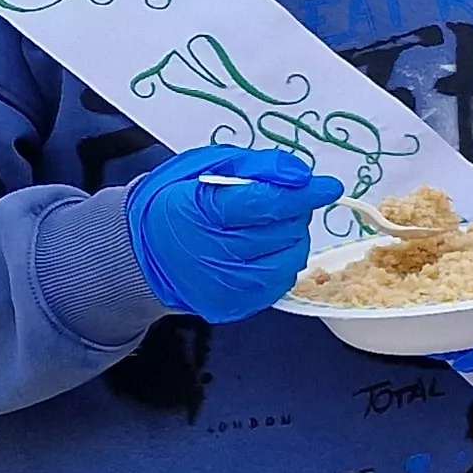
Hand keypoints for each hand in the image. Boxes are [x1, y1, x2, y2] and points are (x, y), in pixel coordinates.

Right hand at [125, 146, 343, 323]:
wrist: (145, 252)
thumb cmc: (179, 202)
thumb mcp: (209, 168)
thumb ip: (257, 167)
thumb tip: (300, 176)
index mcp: (198, 213)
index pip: (263, 203)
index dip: (302, 194)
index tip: (327, 186)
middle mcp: (209, 255)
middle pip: (281, 232)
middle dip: (292, 213)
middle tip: (275, 203)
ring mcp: (222, 286)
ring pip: (289, 258)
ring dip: (289, 238)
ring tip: (264, 227)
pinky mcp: (233, 305)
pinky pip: (280, 281)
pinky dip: (280, 261)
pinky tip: (260, 251)